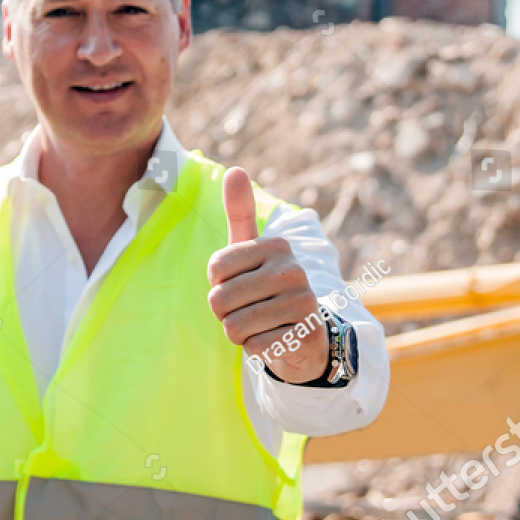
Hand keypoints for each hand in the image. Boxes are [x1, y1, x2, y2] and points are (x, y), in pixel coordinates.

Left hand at [206, 167, 328, 383]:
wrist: (304, 335)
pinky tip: (275, 339)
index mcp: (277, 246)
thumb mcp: (251, 251)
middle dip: (226, 312)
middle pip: (220, 300)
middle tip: (250, 309)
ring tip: (261, 324)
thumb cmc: (266, 289)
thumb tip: (235, 169)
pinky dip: (256, 349)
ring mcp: (302, 304)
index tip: (242, 284)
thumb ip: (240, 213)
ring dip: (239, 332)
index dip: (218, 284)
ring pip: (233, 326)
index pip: (214, 269)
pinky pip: (252, 347)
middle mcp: (292, 271)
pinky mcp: (303, 337)